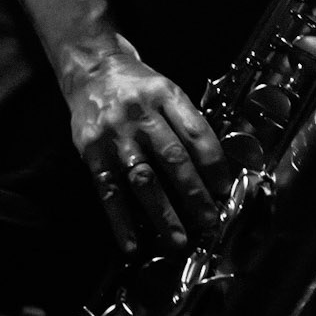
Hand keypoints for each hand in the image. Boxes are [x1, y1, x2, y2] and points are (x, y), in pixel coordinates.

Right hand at [65, 37, 230, 257]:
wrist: (92, 71)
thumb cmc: (138, 86)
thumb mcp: (168, 91)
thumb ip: (187, 123)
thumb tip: (213, 169)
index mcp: (167, 95)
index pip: (196, 132)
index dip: (214, 164)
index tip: (224, 190)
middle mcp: (141, 115)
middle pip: (172, 158)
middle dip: (194, 194)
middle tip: (208, 222)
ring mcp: (115, 136)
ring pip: (143, 179)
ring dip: (162, 214)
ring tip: (178, 240)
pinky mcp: (92, 154)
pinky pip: (109, 191)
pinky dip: (121, 221)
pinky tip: (132, 243)